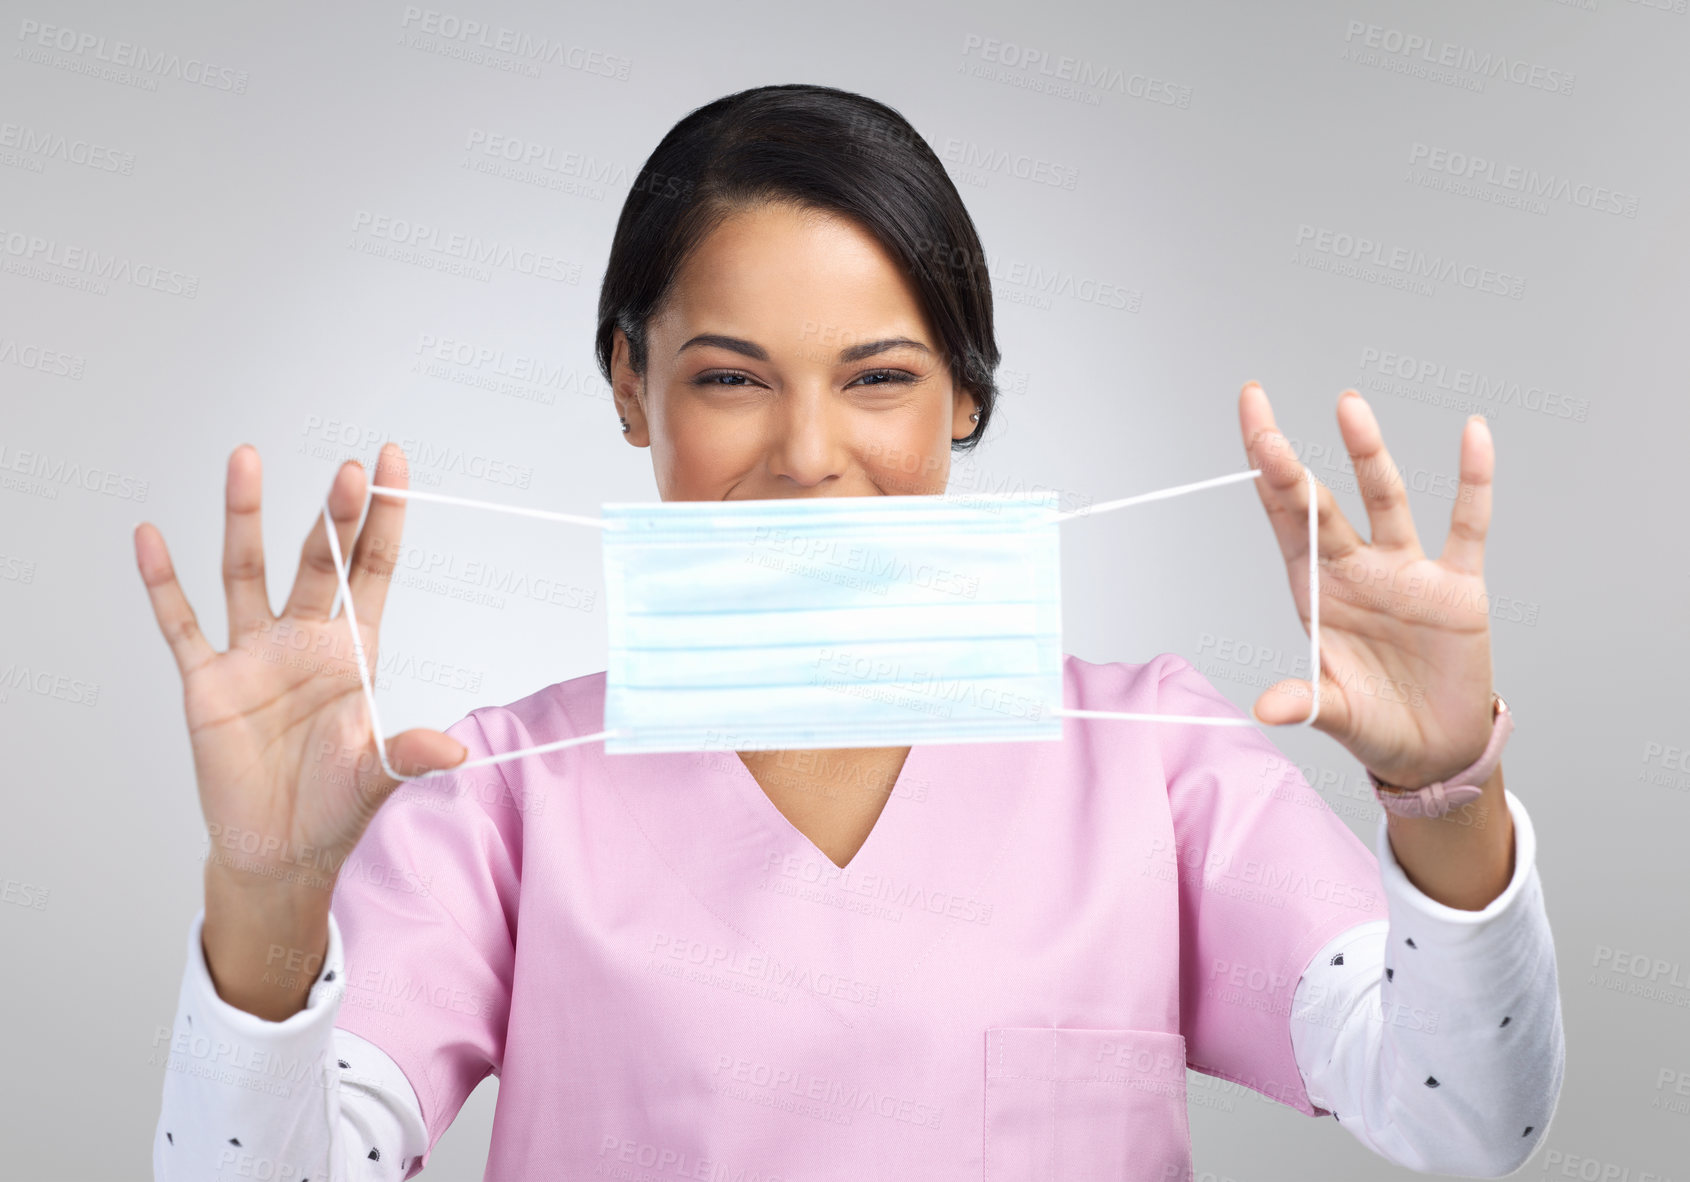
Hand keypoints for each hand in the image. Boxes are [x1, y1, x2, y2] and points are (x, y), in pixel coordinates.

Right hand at [135, 442, 468, 896]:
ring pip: (246, 572)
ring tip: (247, 459)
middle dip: (334, 516)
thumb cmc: (334, 808)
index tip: (391, 464)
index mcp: (353, 652)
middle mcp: (304, 641)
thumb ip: (408, 757)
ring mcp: (253, 656)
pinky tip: (151, 537)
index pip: (372, 569)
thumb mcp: (376, 780)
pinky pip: (181, 625)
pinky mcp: (207, 683)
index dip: (383, 519)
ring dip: (245, 518)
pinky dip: (163, 584)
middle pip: (318, 561)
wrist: (279, 852)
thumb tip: (455, 752)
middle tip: (349, 469)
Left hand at [1239, 383, 1497, 789]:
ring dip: (1368, 456)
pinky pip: (1469, 525)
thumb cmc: (1374, 724)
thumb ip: (1306, 704)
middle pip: (1321, 507)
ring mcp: (1406, 572)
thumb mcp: (1336, 715)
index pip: (1282, 524)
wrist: (1434, 749)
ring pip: (1386, 501)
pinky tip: (1473, 435)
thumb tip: (1267, 708)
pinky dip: (1473, 480)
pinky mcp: (1459, 586)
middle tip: (1268, 431)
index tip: (1253, 429)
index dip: (1265, 478)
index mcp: (1316, 592)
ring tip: (1348, 407)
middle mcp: (1356, 570)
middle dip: (1292, 471)